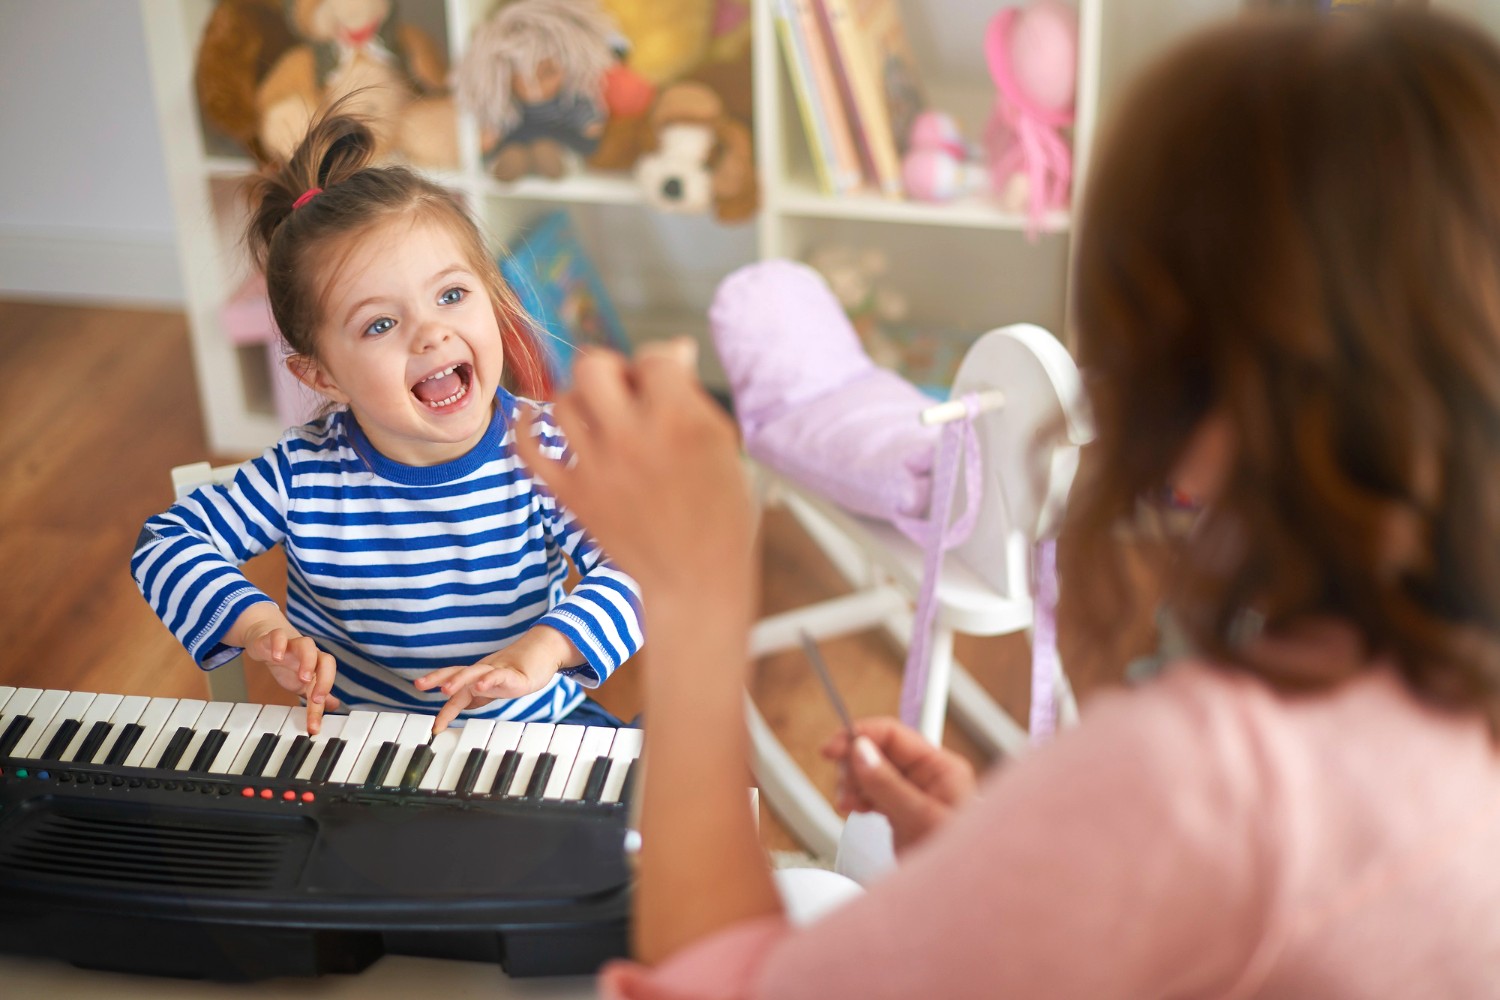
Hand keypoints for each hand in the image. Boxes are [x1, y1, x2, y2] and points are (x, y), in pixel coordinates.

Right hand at [234, 605, 339, 734]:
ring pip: (307, 645)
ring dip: (307, 661)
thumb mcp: (302, 682)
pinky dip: (279, 645)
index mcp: (317, 667)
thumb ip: (316, 693)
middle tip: (316, 698)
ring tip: (302, 678)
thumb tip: (334, 705)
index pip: (326, 685)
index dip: (322, 707)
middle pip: (326, 660)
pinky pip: (279, 636)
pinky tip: (276, 657)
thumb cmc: (288, 662)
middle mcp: (309, 655)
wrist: (267, 639)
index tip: (314, 727)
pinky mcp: (274, 637)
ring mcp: (292, 644)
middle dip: (325, 680)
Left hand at [415, 624, 577, 732]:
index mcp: (477, 677)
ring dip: (459, 680)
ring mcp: (498, 671)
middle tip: (419, 685)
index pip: (454, 687)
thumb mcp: (494, 686)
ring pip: (475, 673)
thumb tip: (460, 705)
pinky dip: (489, 680)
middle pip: (457, 672)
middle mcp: (484, 672)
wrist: (544, 652)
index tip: (434, 727)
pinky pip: (500, 676)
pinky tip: (481, 685)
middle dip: (437, 678)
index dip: (444, 707)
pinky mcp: (515, 674)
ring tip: (445, 689)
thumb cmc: (519, 670)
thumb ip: (477, 695)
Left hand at [511, 340, 754, 604]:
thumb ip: (691, 396)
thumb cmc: (719, 514)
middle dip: (610, 369)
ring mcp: (596, 466)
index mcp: (678, 418)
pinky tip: (531, 418)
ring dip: (580, 402)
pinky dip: (524, 428)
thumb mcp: (722, 444)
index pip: (653, 357)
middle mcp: (631, 435)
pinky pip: (528, 447)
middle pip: (593, 365)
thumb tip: (673, 352)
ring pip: (562, 401)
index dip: (659, 365)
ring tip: (599, 419)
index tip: (663, 382)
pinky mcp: (571, 494)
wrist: (695, 580)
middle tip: (624, 391)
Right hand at [821, 716, 976, 853]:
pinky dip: (858, 798)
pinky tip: (855, 808)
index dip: (860, 736)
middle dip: (854, 765)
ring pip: (872, 773)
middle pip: (879, 752)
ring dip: (853, 783)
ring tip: (850, 803)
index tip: (833, 749)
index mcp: (941, 768)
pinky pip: (873, 793)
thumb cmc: (956, 865)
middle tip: (845, 786)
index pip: (894, 735)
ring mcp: (915, 795)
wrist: (960, 902)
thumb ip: (887, 784)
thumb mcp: (918, 819)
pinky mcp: (903, 813)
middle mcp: (929, 777)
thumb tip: (860, 751)